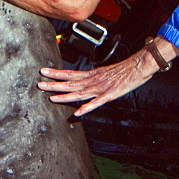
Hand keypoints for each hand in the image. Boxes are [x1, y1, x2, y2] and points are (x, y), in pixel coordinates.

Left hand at [38, 37, 177, 115]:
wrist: (139, 66)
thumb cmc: (125, 70)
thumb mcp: (106, 72)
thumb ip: (94, 77)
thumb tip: (84, 80)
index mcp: (92, 74)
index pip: (71, 73)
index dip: (57, 73)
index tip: (44, 72)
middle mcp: (93, 80)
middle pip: (71, 83)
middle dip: (54, 84)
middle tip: (39, 84)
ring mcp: (101, 88)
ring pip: (79, 92)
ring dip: (65, 96)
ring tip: (51, 98)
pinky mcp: (110, 95)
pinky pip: (97, 102)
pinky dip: (87, 107)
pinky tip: (78, 112)